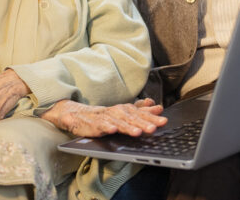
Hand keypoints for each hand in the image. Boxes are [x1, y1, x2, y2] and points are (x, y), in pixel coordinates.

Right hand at [42, 98, 166, 137]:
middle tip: (154, 128)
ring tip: (137, 132)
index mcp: (124, 110)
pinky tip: (112, 130)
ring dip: (127, 127)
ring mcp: (104, 118)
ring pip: (117, 122)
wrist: (76, 114)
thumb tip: (157, 106)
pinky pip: (99, 126)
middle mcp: (115, 112)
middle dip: (143, 123)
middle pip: (131, 117)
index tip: (164, 120)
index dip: (152, 117)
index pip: (140, 113)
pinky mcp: (92, 124)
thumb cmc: (102, 116)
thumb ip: (140, 110)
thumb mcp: (123, 113)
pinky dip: (106, 127)